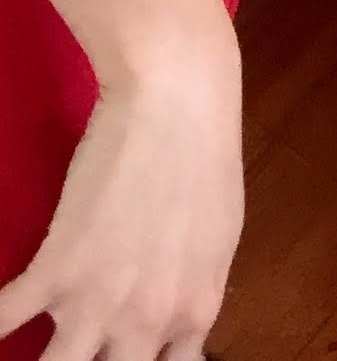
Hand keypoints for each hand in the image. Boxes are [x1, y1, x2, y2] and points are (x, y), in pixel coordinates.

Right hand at [0, 47, 243, 360]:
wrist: (177, 98)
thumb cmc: (206, 155)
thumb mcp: (218, 236)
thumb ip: (191, 290)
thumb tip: (172, 321)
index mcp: (194, 312)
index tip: (117, 360)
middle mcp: (146, 322)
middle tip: (72, 354)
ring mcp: (97, 301)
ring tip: (24, 355)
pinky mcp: (54, 269)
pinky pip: (5, 319)